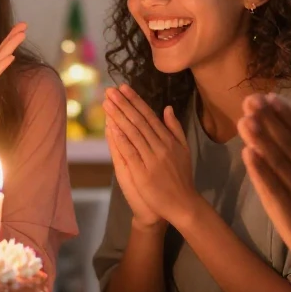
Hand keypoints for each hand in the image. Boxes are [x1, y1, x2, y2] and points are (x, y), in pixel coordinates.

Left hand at [103, 85, 199, 225]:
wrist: (183, 203)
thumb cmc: (181, 177)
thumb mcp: (183, 149)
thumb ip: (175, 128)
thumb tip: (167, 108)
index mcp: (168, 140)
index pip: (149, 116)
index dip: (135, 101)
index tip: (123, 88)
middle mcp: (160, 146)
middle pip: (139, 121)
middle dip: (124, 104)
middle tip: (110, 90)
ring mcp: (152, 159)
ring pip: (133, 133)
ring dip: (119, 117)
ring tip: (107, 103)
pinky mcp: (144, 172)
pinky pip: (131, 152)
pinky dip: (121, 139)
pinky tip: (111, 127)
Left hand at [236, 93, 290, 274]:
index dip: (287, 116)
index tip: (271, 98)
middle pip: (287, 144)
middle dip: (268, 121)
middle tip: (250, 101)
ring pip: (277, 162)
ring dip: (260, 140)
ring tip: (244, 120)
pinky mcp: (289, 214)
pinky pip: (272, 188)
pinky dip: (259, 171)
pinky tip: (247, 153)